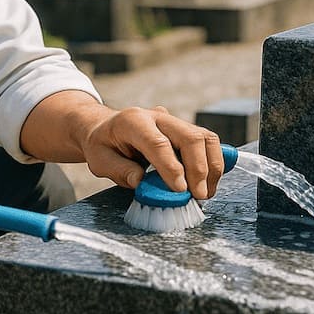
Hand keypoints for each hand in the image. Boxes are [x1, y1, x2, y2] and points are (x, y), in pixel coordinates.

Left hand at [82, 106, 224, 199]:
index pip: (158, 143)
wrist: (106, 128)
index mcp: (133, 121)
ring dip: (211, 167)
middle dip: (198, 169)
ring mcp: (175, 122)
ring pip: (205, 137)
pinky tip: (209, 182)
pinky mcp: (186, 130)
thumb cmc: (103, 145)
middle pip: (189, 137)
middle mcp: (158, 117)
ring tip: (206, 193)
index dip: (172, 167)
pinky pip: (208, 142)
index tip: (180, 190)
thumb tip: (142, 182)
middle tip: (198, 196)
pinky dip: (214, 162)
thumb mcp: (99, 160)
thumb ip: (120, 170)